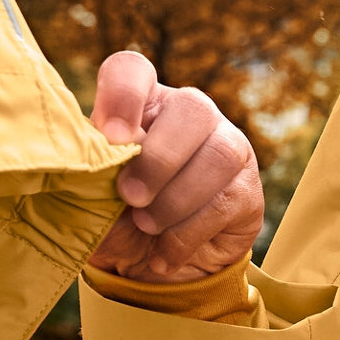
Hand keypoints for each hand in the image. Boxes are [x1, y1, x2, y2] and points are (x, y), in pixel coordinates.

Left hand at [85, 53, 262, 282]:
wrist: (149, 268)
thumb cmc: (116, 220)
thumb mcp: (92, 196)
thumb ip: (92, 168)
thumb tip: (104, 154)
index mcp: (142, 103)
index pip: (132, 70)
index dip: (122, 95)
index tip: (111, 136)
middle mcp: (191, 115)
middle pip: (193, 109)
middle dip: (158, 160)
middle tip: (129, 197)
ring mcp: (228, 148)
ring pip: (219, 157)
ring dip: (175, 199)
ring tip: (146, 226)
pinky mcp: (248, 190)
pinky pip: (226, 203)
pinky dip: (187, 234)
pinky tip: (163, 254)